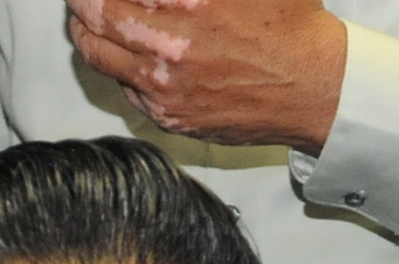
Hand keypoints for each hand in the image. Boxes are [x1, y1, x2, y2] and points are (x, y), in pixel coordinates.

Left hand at [67, 0, 346, 153]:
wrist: (317, 88)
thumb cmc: (290, 26)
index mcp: (188, 0)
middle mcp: (170, 44)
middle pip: (92, 14)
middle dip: (81, 0)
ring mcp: (166, 85)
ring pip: (98, 55)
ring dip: (87, 32)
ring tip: (89, 20)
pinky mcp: (171, 116)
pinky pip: (125, 87)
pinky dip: (120, 65)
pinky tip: (133, 53)